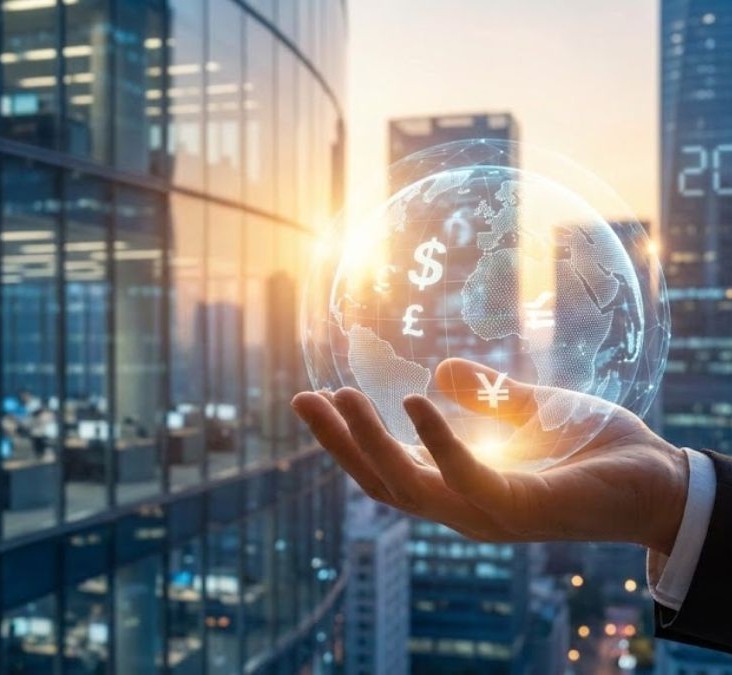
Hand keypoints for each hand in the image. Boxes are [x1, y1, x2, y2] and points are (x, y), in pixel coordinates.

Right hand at [291, 358, 688, 555]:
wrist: (662, 479)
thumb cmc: (594, 449)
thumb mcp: (531, 408)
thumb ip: (486, 395)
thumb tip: (438, 367)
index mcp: (458, 485)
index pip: (386, 469)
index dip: (345, 441)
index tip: (313, 400)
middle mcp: (462, 507)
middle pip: (381, 483)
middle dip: (338, 444)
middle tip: (302, 400)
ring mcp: (488, 515)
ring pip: (409, 487)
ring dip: (370, 443)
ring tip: (340, 397)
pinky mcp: (521, 511)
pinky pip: (468, 480)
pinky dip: (438, 442)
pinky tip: (415, 401)